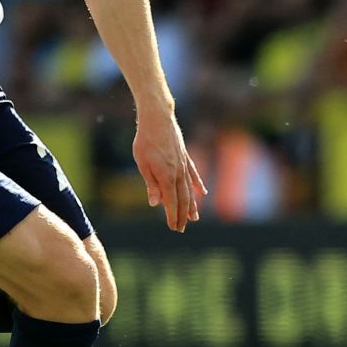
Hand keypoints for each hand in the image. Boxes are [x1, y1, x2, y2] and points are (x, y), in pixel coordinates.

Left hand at [133, 106, 205, 231]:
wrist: (158, 118)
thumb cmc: (145, 140)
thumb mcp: (142, 163)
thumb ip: (151, 184)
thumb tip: (156, 203)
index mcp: (166, 176)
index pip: (171, 202)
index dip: (172, 216)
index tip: (173, 228)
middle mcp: (178, 173)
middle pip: (182, 198)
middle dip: (182, 215)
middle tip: (181, 228)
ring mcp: (183, 165)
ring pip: (190, 189)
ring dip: (192, 204)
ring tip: (195, 218)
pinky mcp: (185, 156)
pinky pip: (193, 174)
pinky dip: (198, 185)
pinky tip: (203, 193)